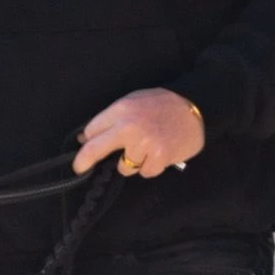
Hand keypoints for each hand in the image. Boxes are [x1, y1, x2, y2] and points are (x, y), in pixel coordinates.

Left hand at [73, 88, 203, 178]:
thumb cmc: (163, 104)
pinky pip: (145, 172)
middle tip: (78, 168)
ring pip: (124, 167)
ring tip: (148, 149)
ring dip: (133, 163)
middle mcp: (129, 126)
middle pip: (95, 149)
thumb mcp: (134, 101)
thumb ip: (112, 118)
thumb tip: (85, 138)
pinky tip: (160, 154)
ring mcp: (143, 144)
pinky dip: (151, 166)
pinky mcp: (158, 158)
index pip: (92, 130)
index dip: (87, 141)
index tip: (81, 150)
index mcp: (121, 109)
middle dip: (83, 161)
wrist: (196, 107)